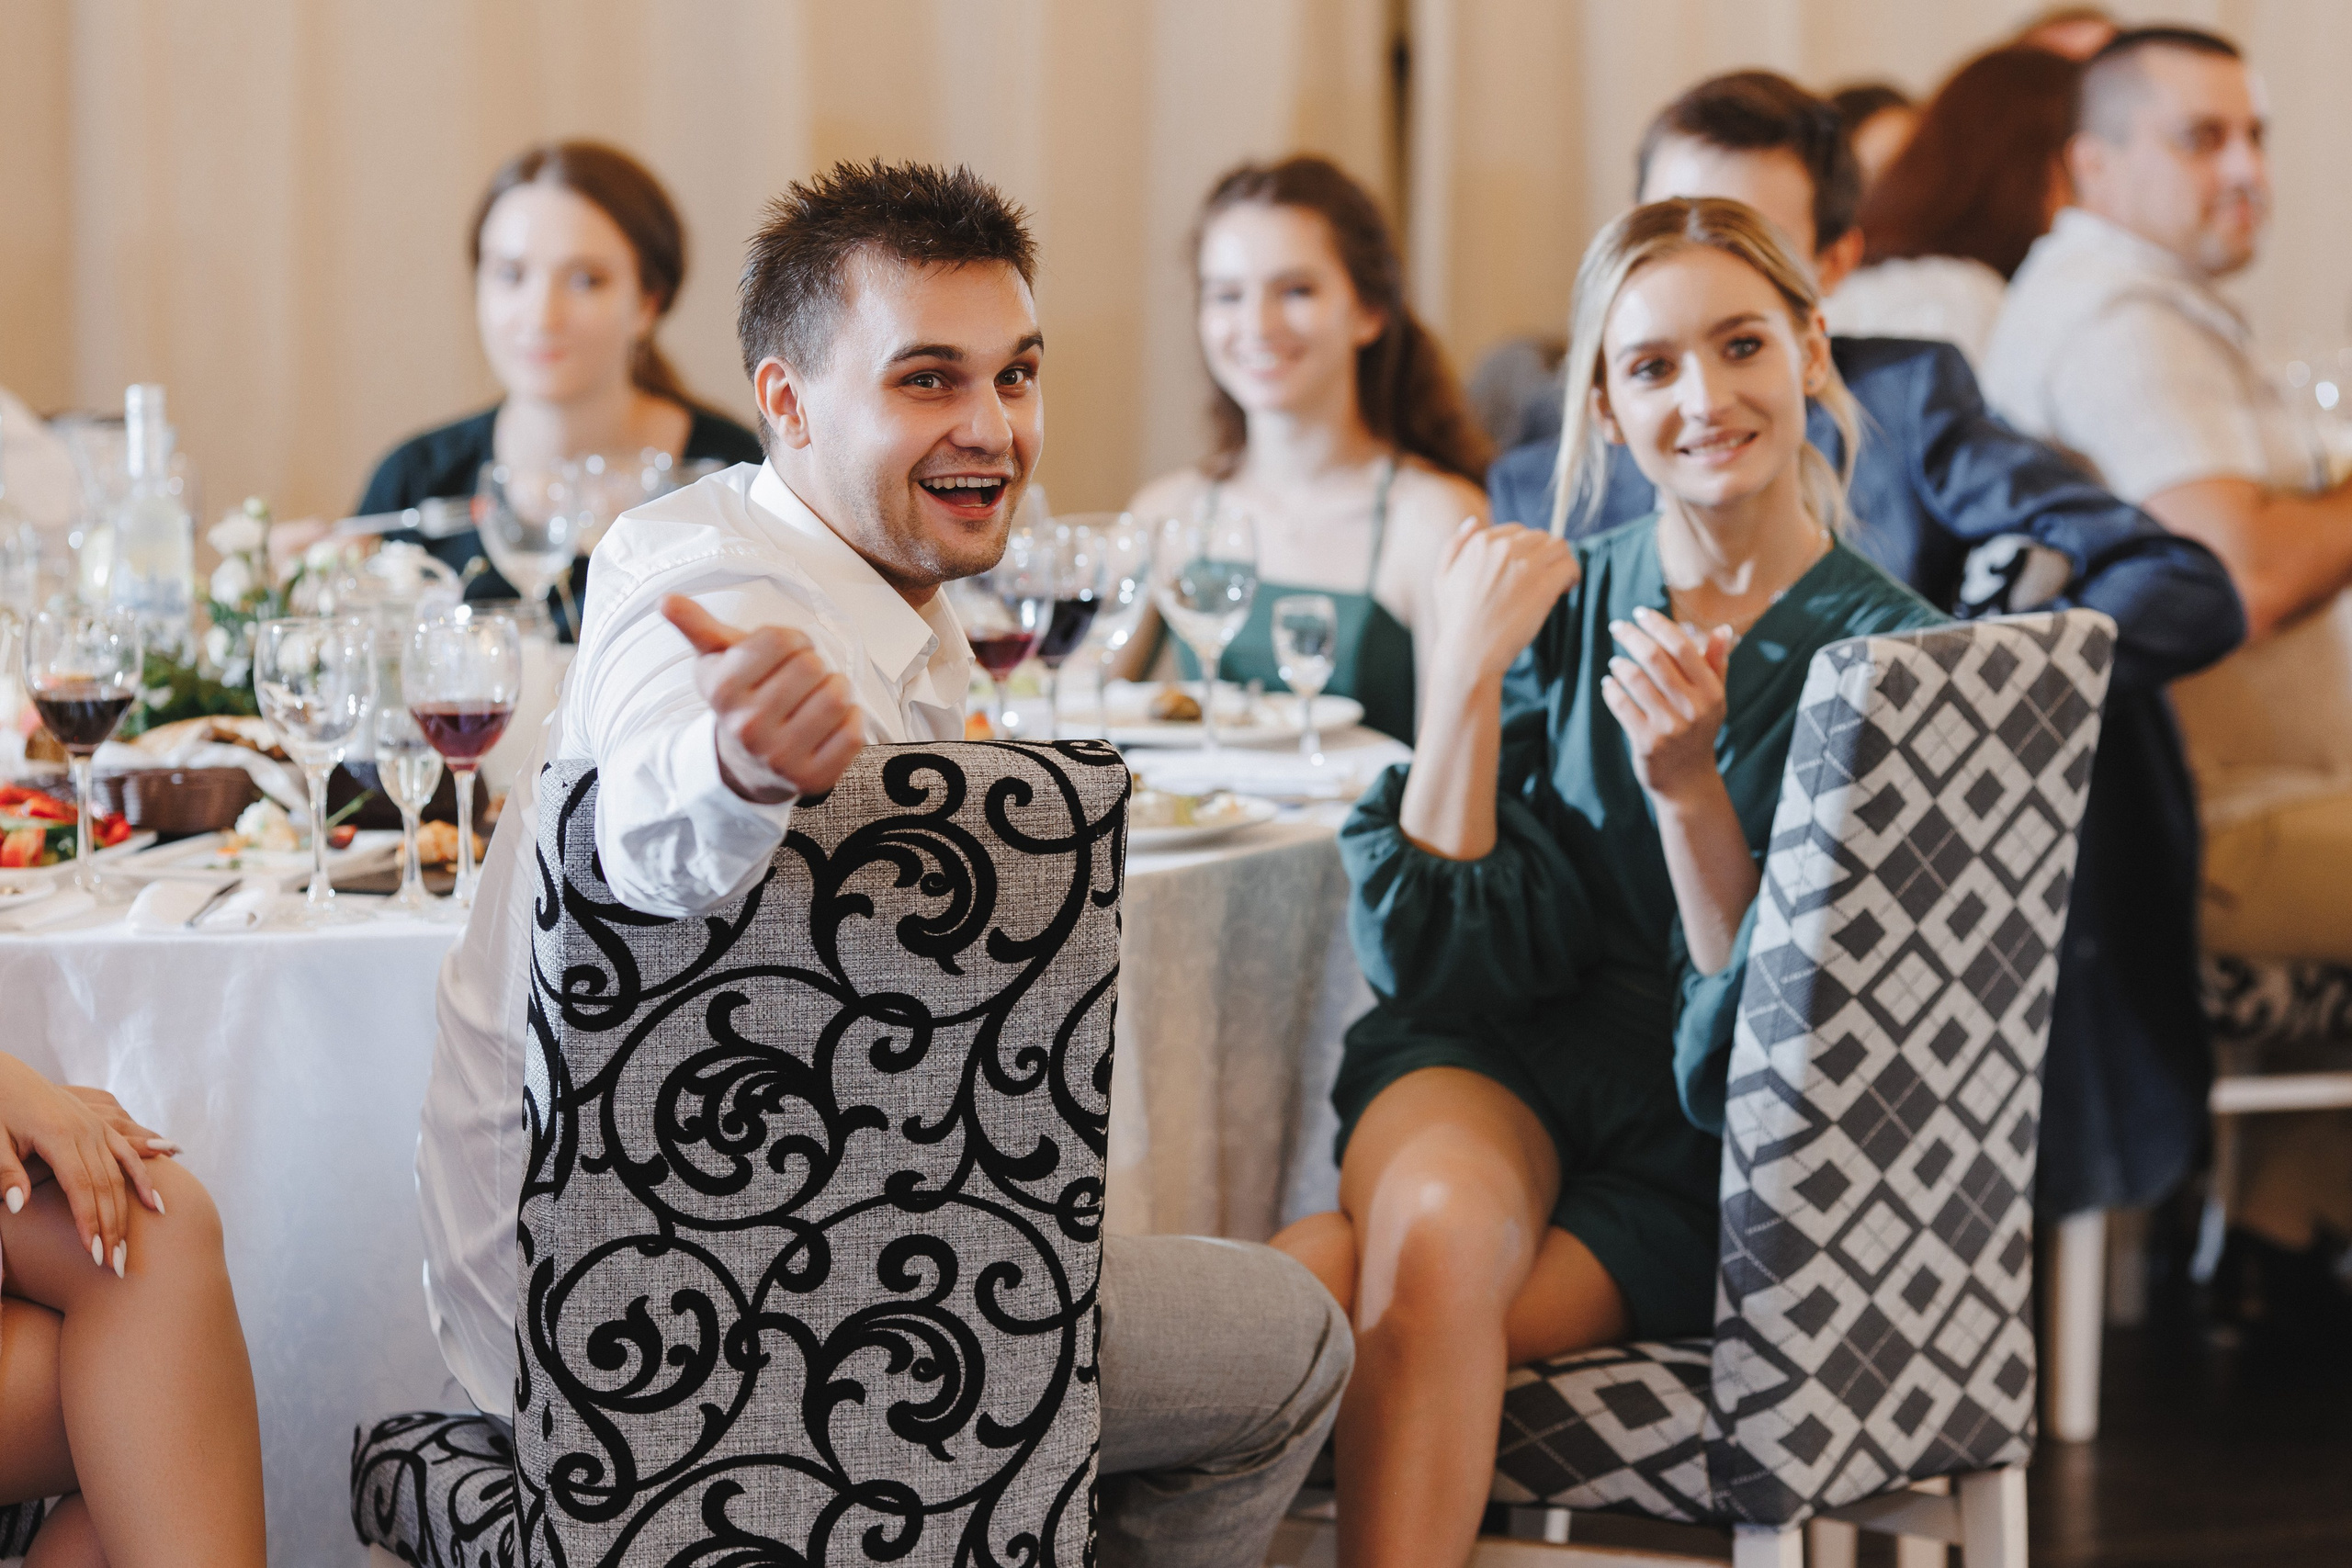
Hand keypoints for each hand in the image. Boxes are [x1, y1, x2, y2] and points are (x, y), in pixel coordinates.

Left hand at [0, 1054, 164, 1279]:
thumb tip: (18, 1205)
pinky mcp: (100, 1125)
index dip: (89, 1221)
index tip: (93, 1254)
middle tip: (117, 1264)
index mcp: (59, 1134)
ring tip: (133, 1244)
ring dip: (129, 1211)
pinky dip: (144, 1176)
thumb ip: (5, 1171)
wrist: (5, 1075)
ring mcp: (97, 1126)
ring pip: (121, 1174)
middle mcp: (86, 1130)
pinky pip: (129, 1153)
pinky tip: (155, 1200)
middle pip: (106, 1185)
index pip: (81, 1186)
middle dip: (112, 1227)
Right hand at [662, 596, 863, 803]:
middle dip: (813, 666)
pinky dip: (850, 721)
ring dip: (835, 690)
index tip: (784, 654)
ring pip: (838, 697)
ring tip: (815, 700)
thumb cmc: (742, 699)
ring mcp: (780, 757)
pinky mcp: (812, 778)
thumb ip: (698, 627)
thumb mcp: (719, 661)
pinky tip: (829, 725)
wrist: (748, 764)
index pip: (781, 639)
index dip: (792, 640)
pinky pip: (853, 732)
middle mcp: (747, 726)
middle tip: (800, 682)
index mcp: (722, 690)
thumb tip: (667, 600)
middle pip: (812, 665)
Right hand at [1429, 519, 1581, 687]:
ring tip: (1558, 582)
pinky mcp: (1544, 586)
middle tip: (1544, 577)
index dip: (1526, 549)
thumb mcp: (1442, 577)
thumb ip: (1456, 544)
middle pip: (1541, 536)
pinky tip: (1566, 589)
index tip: (1528, 567)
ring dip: (1562, 561)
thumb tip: (1474, 521)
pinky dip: (1573, 575)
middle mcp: (1504, 548)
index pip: (1517, 530)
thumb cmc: (1454, 620)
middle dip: (1545, 555)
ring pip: (1560, 546)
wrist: (1467, 652)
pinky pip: (1570, 566)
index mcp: (1481, 543)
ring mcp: (1526, 566)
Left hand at [1601, 606, 1733, 802]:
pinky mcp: (1647, 742)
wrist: (1687, 781)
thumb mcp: (1714, 700)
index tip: (1640, 613)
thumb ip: (1716, 664)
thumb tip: (1722, 629)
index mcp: (1711, 692)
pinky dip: (1611, 690)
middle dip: (1632, 637)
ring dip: (1620, 665)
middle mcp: (1693, 708)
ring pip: (1635, 680)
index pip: (1683, 646)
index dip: (1658, 625)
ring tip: (1615, 662)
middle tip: (1617, 627)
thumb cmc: (1698, 731)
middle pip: (1655, 658)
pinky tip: (1609, 684)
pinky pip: (1622, 705)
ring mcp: (1669, 726)